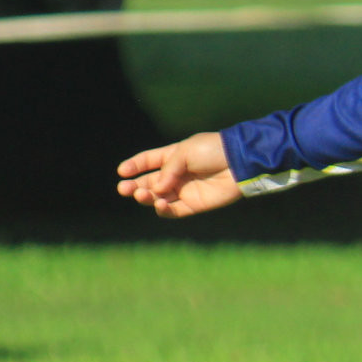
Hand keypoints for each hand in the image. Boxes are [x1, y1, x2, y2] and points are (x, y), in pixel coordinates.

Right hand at [116, 132, 240, 218]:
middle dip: (134, 186)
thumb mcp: (185, 152)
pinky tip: (159, 203)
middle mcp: (176, 175)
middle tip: (124, 189)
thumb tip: (156, 190)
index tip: (122, 171)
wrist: (239, 162)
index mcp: (173, 156)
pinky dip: (164, 209)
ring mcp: (185, 190)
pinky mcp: (195, 205)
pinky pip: (174, 211)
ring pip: (158, 198)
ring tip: (141, 194)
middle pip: (149, 183)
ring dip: (146, 198)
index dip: (134, 166)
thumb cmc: (213, 151)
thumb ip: (168, 170)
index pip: (148, 161)